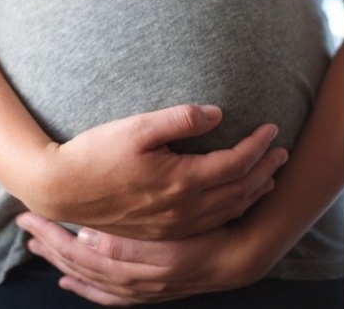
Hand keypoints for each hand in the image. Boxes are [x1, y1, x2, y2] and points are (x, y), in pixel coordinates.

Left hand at [17, 213, 265, 304]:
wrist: (238, 258)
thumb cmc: (212, 225)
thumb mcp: (184, 210)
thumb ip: (141, 222)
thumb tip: (93, 233)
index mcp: (141, 254)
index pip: (88, 247)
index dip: (60, 230)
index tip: (36, 211)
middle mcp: (136, 277)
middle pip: (82, 263)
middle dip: (52, 243)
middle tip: (25, 225)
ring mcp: (141, 286)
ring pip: (91, 277)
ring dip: (61, 262)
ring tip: (36, 246)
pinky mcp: (147, 292)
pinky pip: (108, 296)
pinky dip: (86, 289)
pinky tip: (68, 283)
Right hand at [28, 105, 287, 239]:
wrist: (60, 190)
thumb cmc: (96, 153)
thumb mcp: (138, 127)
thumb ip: (181, 119)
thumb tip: (217, 113)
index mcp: (182, 181)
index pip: (236, 164)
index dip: (258, 145)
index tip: (272, 128)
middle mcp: (184, 208)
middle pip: (239, 189)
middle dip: (265, 169)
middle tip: (283, 151)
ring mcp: (174, 223)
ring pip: (228, 210)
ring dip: (253, 191)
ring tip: (270, 175)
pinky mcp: (163, 229)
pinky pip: (211, 223)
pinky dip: (233, 209)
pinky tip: (237, 200)